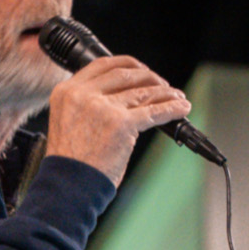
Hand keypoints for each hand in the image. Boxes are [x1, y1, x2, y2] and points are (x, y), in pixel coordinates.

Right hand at [44, 55, 191, 186]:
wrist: (68, 185)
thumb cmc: (70, 162)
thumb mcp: (67, 122)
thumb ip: (86, 105)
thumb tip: (120, 98)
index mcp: (67, 91)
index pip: (102, 65)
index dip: (126, 64)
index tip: (140, 69)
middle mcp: (83, 94)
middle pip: (125, 74)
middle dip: (149, 77)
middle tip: (162, 85)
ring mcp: (103, 108)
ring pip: (143, 92)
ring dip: (165, 93)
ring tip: (177, 97)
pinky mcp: (122, 124)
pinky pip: (154, 111)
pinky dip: (171, 109)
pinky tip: (181, 108)